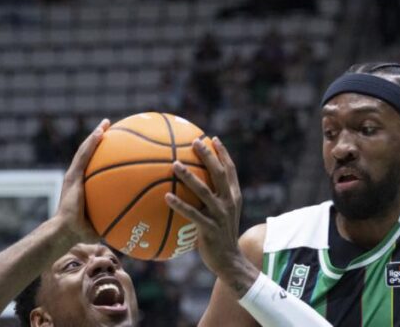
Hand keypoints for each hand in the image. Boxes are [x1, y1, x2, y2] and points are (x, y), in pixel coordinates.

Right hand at [55, 118, 108, 242]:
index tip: (111, 144)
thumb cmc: (84, 231)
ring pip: (85, 150)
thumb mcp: (104, 220)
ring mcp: (74, 175)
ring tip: (105, 124)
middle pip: (88, 154)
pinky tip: (101, 132)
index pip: (92, 166)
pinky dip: (92, 142)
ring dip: (95, 135)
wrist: (67, 230)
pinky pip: (84, 155)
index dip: (100, 154)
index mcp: (82, 186)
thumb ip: (116, 214)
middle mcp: (77, 177)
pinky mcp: (73, 176)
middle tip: (108, 128)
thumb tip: (139, 217)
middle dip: (98, 140)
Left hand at [166, 137, 249, 281]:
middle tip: (194, 142)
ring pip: (205, 191)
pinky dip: (180, 204)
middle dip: (208, 156)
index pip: (230, 170)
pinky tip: (166, 196)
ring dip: (189, 177)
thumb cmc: (220, 235)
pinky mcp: (210, 229)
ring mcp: (220, 215)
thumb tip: (193, 184)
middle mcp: (229, 202)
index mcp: (233, 196)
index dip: (223, 153)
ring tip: (174, 164)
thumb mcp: (222, 214)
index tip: (212, 138)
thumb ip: (213, 198)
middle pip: (219, 173)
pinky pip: (192, 214)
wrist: (229, 261)